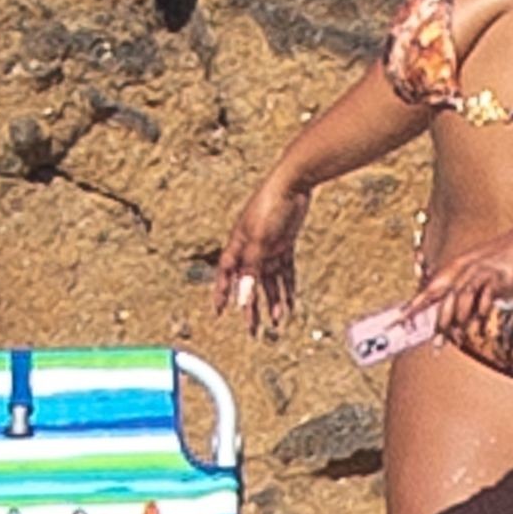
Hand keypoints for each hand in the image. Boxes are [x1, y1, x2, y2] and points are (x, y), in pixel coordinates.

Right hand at [214, 177, 309, 335]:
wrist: (293, 183)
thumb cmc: (270, 207)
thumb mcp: (260, 243)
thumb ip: (252, 271)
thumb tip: (243, 299)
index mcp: (238, 245)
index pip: (225, 274)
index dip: (221, 293)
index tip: (219, 311)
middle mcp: (251, 247)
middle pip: (249, 283)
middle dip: (251, 307)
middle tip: (253, 330)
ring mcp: (269, 245)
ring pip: (269, 280)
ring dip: (273, 300)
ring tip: (277, 321)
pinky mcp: (285, 242)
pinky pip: (285, 270)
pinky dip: (288, 286)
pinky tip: (291, 302)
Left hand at [408, 224, 512, 333]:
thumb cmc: (506, 262)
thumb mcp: (483, 280)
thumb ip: (471, 298)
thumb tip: (460, 323)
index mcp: (457, 268)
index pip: (430, 289)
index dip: (413, 305)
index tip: (397, 321)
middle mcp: (464, 268)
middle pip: (443, 296)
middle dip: (437, 321)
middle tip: (435, 344)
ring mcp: (481, 271)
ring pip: (461, 297)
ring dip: (457, 321)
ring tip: (458, 339)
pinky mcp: (499, 275)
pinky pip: (485, 296)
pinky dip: (481, 313)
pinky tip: (481, 329)